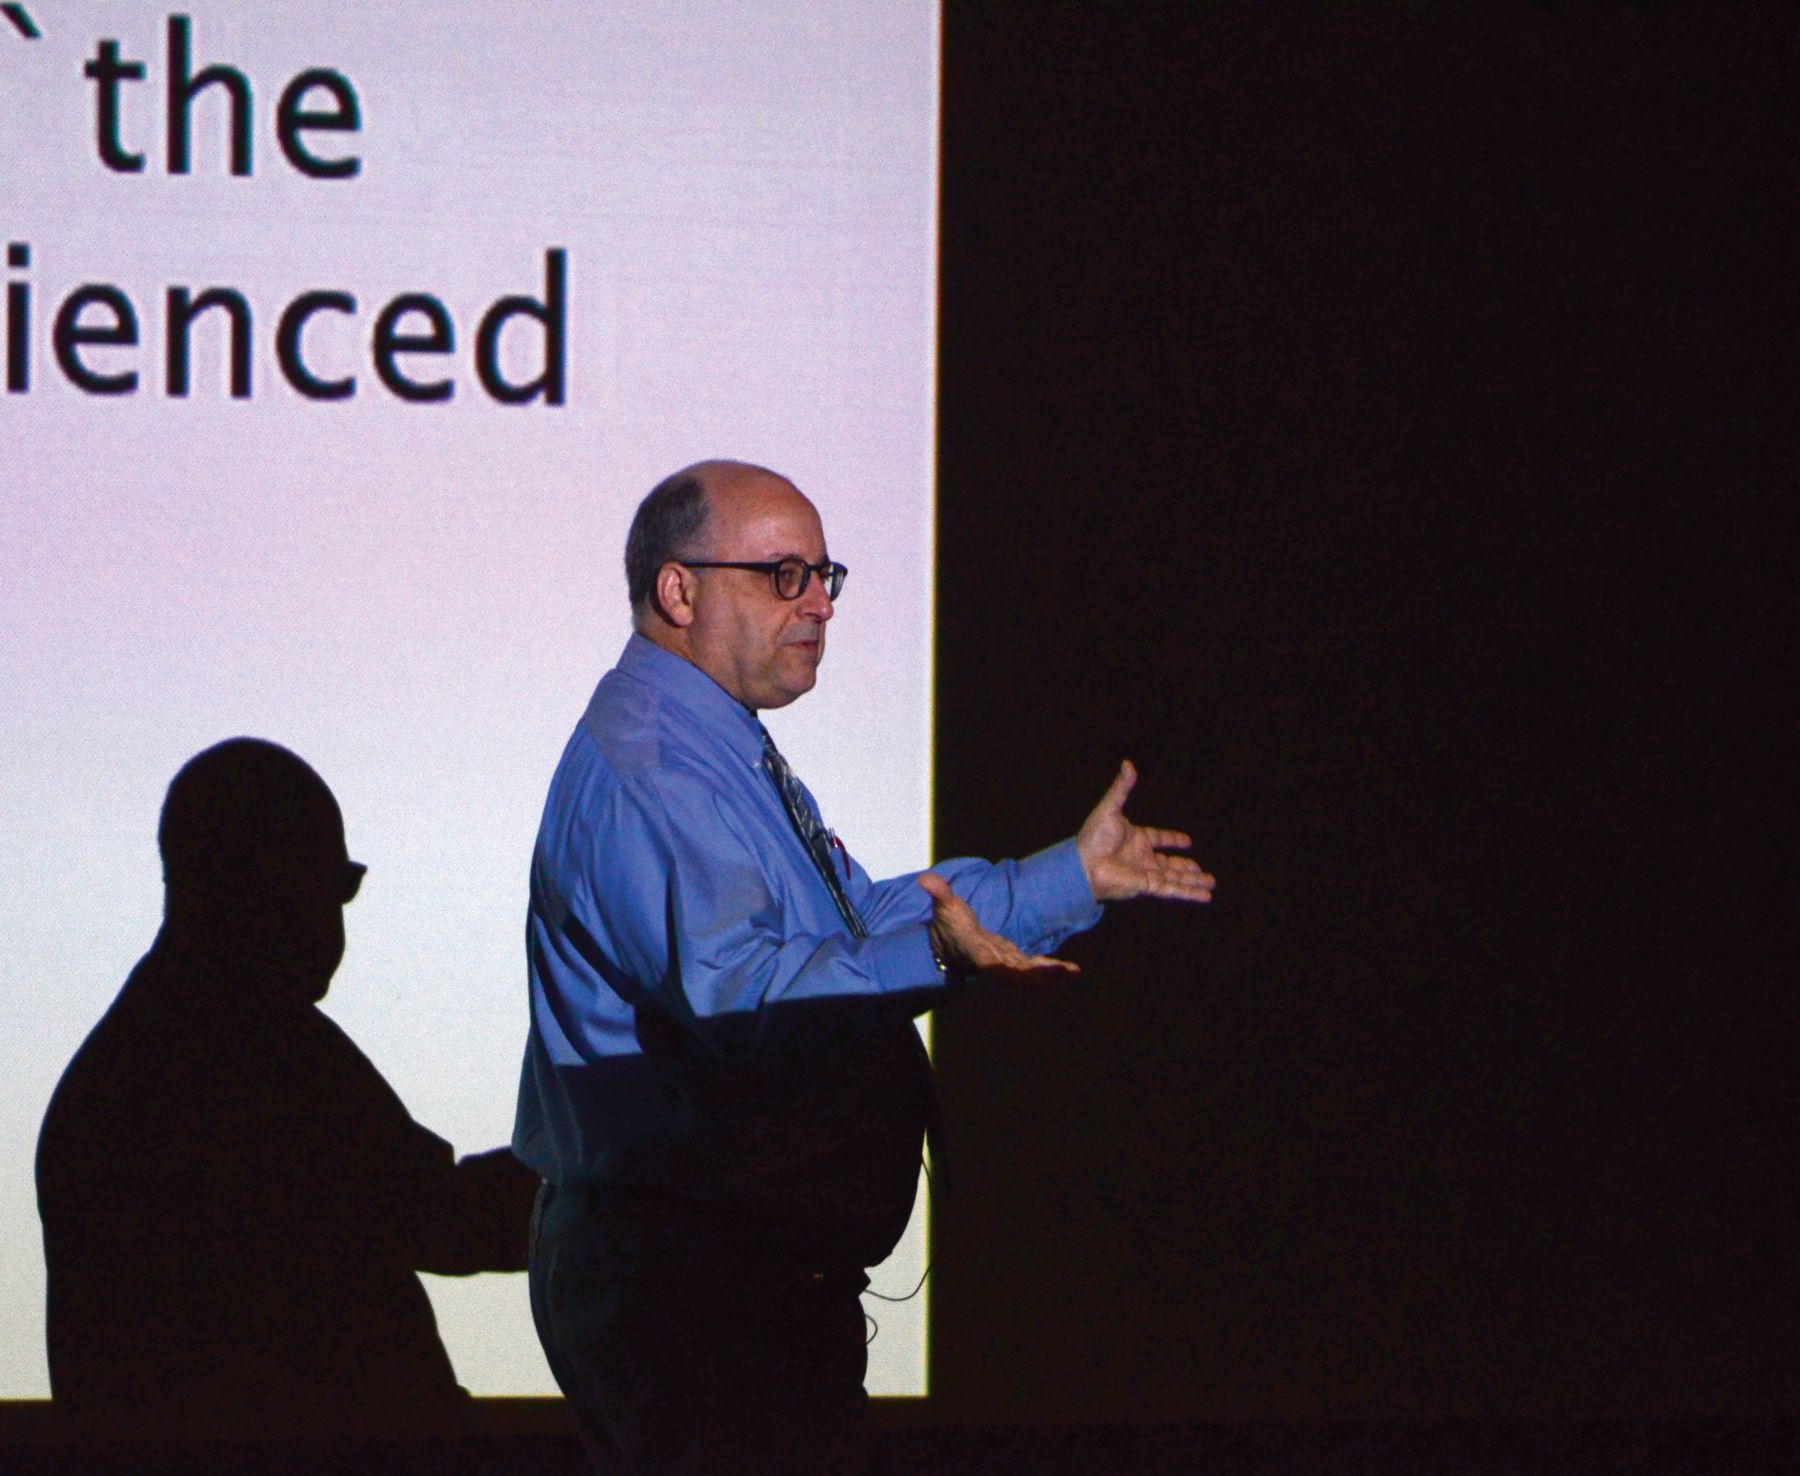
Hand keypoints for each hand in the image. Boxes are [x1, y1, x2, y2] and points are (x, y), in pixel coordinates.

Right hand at [918, 872, 1078, 982]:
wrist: (951, 946)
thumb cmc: (948, 926)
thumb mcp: (945, 909)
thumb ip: (939, 894)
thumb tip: (925, 879)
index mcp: (978, 953)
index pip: (990, 963)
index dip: (1002, 968)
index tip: (1014, 972)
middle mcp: (995, 964)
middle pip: (1017, 974)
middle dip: (1035, 975)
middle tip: (1056, 977)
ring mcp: (1007, 964)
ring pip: (1031, 973)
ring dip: (1050, 973)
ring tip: (1073, 972)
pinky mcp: (1017, 961)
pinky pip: (1038, 968)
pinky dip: (1053, 969)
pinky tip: (1073, 971)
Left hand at [1076, 760, 1215, 904]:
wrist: (1085, 864)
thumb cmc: (1094, 837)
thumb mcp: (1110, 808)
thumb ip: (1122, 788)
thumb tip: (1128, 763)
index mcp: (1136, 839)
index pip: (1158, 839)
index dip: (1172, 840)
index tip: (1187, 841)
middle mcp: (1142, 857)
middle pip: (1171, 864)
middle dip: (1187, 867)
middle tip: (1202, 871)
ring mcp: (1146, 872)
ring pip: (1176, 878)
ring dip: (1193, 881)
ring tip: (1211, 883)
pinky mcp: (1147, 886)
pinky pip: (1173, 889)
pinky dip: (1189, 893)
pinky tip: (1205, 896)